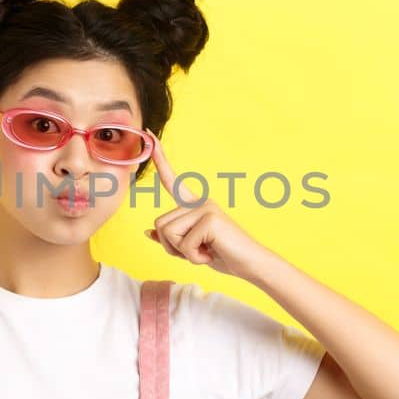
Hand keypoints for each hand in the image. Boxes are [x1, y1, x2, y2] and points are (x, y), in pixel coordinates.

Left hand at [142, 129, 272, 280]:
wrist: (250, 265)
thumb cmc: (222, 255)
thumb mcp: (191, 247)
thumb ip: (172, 238)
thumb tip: (148, 232)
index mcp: (194, 205)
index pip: (172, 180)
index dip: (159, 159)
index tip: (149, 134)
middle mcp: (199, 202)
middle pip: (160, 224)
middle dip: (171, 247)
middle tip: (197, 251)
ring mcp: (205, 208)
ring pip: (168, 233)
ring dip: (183, 252)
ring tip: (205, 252)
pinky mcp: (210, 218)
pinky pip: (184, 244)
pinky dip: (194, 258)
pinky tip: (211, 254)